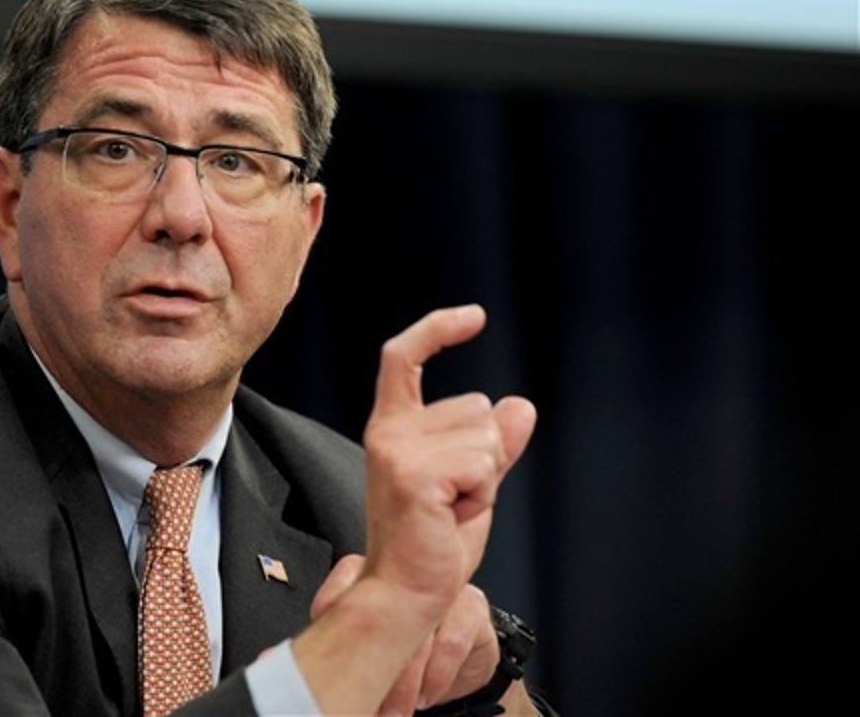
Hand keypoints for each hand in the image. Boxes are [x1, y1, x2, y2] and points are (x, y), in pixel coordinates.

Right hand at [290, 306, 535, 714]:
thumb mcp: (473, 484)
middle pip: (477, 407)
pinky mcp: (415, 473)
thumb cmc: (433, 543)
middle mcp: (389, 431)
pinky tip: (452, 516)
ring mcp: (397, 450)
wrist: (406, 592)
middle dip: (487, 454)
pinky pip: (484, 463)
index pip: (402, 358)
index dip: (438, 328)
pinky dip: (483, 494)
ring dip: (486, 478)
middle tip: (454, 499)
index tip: (475, 317)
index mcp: (393, 427)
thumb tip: (520, 406)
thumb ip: (494, 444)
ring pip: (487, 435)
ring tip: (451, 509)